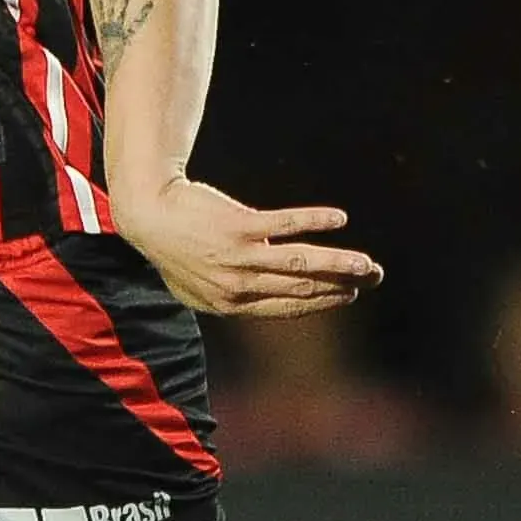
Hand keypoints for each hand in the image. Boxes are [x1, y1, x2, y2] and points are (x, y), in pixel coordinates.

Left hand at [117, 177, 379, 318]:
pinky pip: (284, 225)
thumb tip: (269, 291)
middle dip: (341, 284)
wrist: (147, 213)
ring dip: (338, 264)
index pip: (288, 308)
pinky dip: (314, 221)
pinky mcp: (238, 226)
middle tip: (374, 277)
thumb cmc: (175, 246)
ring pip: (299, 264)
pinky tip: (339, 219)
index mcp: (230, 305)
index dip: (323, 302)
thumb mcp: (198, 283)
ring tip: (367, 264)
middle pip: (301, 288)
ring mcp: (238, 257)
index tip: (350, 294)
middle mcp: (237, 287)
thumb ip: (235, 292)